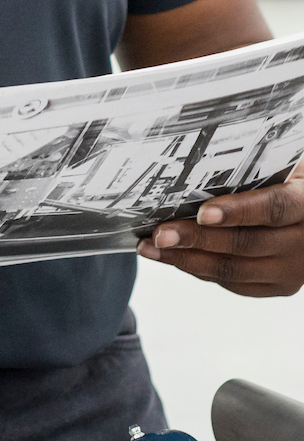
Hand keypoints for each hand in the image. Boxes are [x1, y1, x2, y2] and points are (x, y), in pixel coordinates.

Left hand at [137, 173, 303, 296]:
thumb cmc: (283, 178)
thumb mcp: (278, 165)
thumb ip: (250, 166)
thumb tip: (194, 155)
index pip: (273, 209)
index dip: (238, 212)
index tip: (202, 213)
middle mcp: (302, 242)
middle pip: (246, 244)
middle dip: (196, 239)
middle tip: (159, 234)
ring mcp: (291, 269)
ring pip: (235, 269)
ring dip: (187, 259)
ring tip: (150, 248)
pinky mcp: (277, 285)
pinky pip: (234, 282)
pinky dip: (199, 269)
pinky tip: (171, 257)